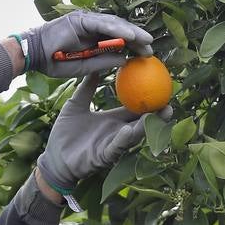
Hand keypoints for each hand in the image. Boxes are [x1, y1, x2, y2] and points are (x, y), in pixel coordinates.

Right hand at [22, 11, 153, 77]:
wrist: (33, 55)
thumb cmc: (56, 62)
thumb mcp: (85, 66)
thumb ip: (104, 61)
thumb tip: (125, 60)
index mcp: (94, 37)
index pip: (118, 38)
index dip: (133, 44)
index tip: (147, 54)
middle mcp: (91, 26)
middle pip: (119, 29)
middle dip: (136, 37)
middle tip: (151, 46)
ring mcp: (85, 20)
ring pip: (113, 23)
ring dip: (130, 31)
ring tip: (144, 40)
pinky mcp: (79, 19)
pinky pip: (100, 23)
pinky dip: (115, 28)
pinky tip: (128, 35)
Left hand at [36, 74, 170, 193]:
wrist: (54, 158)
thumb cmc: (65, 133)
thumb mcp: (76, 105)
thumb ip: (87, 87)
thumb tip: (95, 65)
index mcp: (112, 119)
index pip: (134, 108)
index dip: (146, 99)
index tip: (158, 85)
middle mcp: (117, 131)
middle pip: (141, 122)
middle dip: (157, 114)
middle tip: (170, 102)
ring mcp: (113, 144)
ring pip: (134, 134)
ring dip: (147, 126)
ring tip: (159, 114)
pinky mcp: (104, 156)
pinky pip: (116, 147)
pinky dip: (124, 139)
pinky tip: (129, 130)